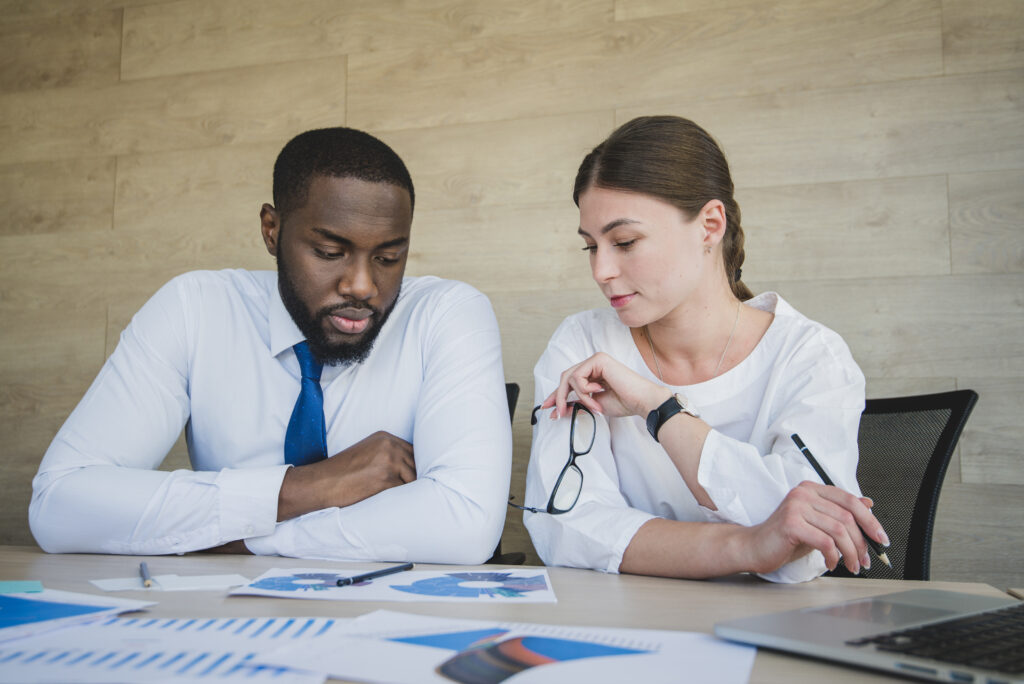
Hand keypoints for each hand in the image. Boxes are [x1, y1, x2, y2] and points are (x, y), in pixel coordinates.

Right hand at [277, 431, 415, 520]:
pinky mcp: (386, 480)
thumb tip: (412, 469)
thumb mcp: (367, 453)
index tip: (420, 479)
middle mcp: (389, 446)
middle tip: (420, 494)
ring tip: (409, 502)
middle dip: (417, 480)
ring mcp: (388, 461)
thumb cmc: (341, 473)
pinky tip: (399, 506)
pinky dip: (404, 500)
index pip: (413, 451)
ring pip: (413, 479)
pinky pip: (405, 492)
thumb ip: (388, 455)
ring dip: (412, 491)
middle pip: (417, 464)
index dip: (417, 467)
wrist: (320, 484)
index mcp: (385, 437)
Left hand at [541, 352, 670, 419]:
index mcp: (593, 373)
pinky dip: (584, 390)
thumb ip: (577, 404)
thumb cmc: (624, 403)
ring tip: (594, 406)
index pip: (569, 382)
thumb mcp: (594, 405)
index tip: (548, 408)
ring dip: (579, 397)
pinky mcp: (598, 359)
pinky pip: (578, 376)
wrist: (640, 401)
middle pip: (565, 377)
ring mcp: (596, 360)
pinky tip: (598, 392)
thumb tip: (559, 410)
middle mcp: (594, 364)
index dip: (557, 395)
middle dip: (559, 396)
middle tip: (558, 413)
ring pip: (570, 377)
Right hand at [745, 481, 888, 575]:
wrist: (754, 547)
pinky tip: (832, 563)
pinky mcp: (791, 524)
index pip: (850, 500)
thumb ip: (838, 514)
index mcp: (812, 489)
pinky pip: (824, 542)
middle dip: (862, 542)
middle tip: (867, 560)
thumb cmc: (784, 537)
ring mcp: (796, 507)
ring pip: (839, 531)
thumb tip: (868, 504)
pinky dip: (834, 556)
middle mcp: (804, 493)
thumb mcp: (817, 524)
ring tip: (852, 566)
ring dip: (851, 553)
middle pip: (847, 516)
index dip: (870, 520)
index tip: (881, 539)